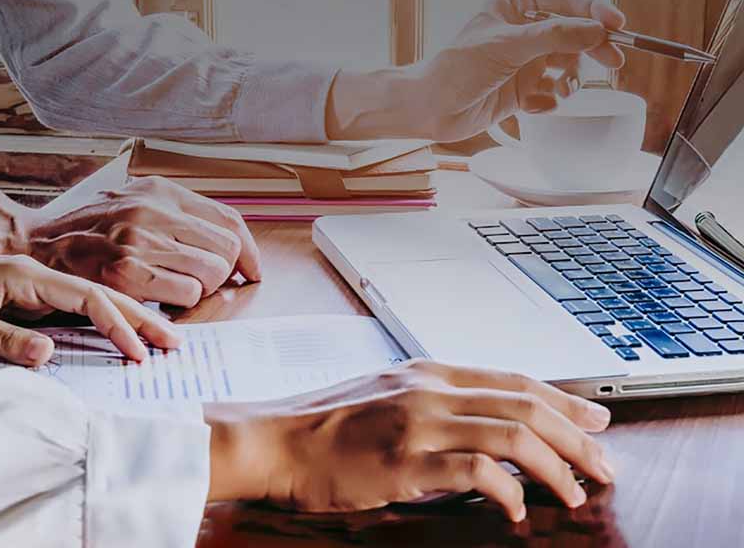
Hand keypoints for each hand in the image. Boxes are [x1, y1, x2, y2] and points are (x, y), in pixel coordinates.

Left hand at [0, 254, 180, 364]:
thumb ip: (4, 337)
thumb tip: (50, 354)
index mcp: (26, 275)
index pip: (87, 297)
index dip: (117, 324)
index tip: (137, 351)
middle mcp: (38, 277)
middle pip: (102, 294)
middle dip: (140, 317)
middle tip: (173, 340)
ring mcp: (35, 287)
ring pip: (94, 301)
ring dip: (128, 319)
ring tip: (159, 337)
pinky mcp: (28, 299)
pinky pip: (75, 312)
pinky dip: (102, 324)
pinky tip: (119, 335)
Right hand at [27, 176, 261, 307]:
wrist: (36, 244)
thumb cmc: (91, 228)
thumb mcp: (136, 202)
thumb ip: (178, 215)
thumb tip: (230, 243)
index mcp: (161, 191)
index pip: (229, 220)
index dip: (249, 250)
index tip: (252, 268)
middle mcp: (154, 210)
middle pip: (227, 249)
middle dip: (224, 272)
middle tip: (206, 281)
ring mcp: (140, 241)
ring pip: (212, 273)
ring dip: (203, 288)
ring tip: (177, 287)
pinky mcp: (127, 272)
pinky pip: (188, 293)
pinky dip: (184, 301)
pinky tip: (164, 296)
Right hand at [203, 359, 613, 519]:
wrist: (277, 438)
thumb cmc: (329, 423)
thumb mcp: (388, 395)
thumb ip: (436, 402)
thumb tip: (482, 422)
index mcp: (429, 372)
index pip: (513, 379)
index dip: (563, 399)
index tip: (596, 418)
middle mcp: (430, 389)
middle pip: (524, 402)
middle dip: (576, 435)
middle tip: (605, 463)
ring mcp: (418, 422)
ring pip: (511, 431)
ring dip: (555, 464)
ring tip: (577, 491)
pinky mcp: (404, 460)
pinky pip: (475, 468)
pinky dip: (508, 488)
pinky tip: (517, 509)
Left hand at [327, 0, 625, 142]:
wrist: (432, 109)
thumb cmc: (458, 68)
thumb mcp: (509, 45)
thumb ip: (555, 36)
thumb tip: (596, 31)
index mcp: (515, 5)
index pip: (565, 1)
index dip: (594, 11)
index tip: (617, 23)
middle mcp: (523, 31)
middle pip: (574, 34)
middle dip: (592, 49)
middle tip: (613, 62)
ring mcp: (524, 61)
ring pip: (567, 66)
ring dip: (569, 79)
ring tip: (561, 90)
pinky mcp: (522, 90)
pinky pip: (551, 93)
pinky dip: (547, 101)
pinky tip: (532, 106)